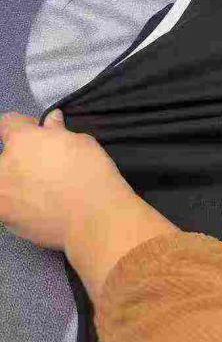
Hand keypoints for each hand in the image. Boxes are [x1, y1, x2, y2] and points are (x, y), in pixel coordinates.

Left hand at [0, 109, 133, 249]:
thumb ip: (58, 132)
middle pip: (5, 157)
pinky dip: (22, 206)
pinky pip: (9, 207)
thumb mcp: (82, 143)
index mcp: (22, 141)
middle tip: (48, 167)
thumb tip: (51, 120)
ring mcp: (0, 196)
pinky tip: (45, 209)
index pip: (8, 122)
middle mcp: (2, 166)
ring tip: (46, 191)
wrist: (93, 218)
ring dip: (19, 183)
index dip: (24, 125)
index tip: (40, 133)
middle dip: (22, 158)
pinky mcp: (5, 221)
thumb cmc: (91, 172)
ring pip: (5, 184)